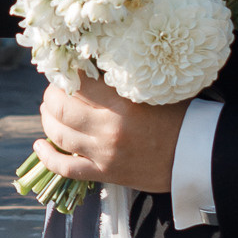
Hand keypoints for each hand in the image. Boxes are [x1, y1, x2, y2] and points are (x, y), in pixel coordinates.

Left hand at [33, 72, 183, 196]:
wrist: (198, 155)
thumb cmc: (180, 116)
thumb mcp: (153, 88)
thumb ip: (123, 78)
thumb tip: (93, 64)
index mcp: (121, 103)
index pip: (78, 82)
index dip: (65, 73)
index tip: (65, 69)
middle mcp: (108, 128)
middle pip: (61, 108)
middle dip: (51, 95)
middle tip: (55, 90)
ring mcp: (104, 154)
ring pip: (58, 135)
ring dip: (48, 120)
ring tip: (49, 111)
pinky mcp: (105, 173)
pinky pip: (66, 168)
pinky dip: (47, 157)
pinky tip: (40, 145)